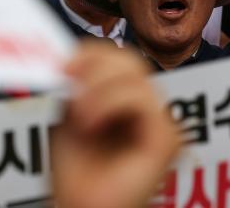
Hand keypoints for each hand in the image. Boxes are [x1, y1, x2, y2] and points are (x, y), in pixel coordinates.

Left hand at [51, 43, 180, 207]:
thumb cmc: (76, 175)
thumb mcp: (68, 118)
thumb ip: (75, 87)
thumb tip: (69, 58)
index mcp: (124, 100)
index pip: (118, 58)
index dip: (91, 53)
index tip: (63, 66)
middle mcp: (146, 109)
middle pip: (131, 60)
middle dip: (95, 65)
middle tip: (69, 82)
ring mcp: (159, 123)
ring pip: (135, 76)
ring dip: (98, 89)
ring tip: (79, 116)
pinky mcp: (166, 138)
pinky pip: (142, 100)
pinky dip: (111, 103)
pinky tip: (92, 125)